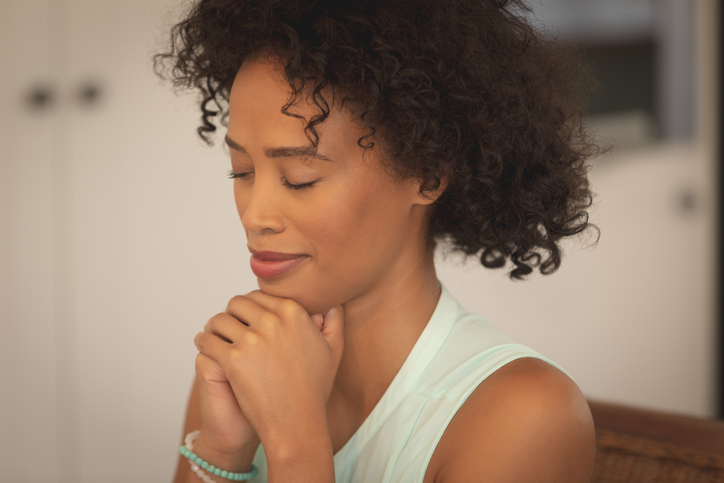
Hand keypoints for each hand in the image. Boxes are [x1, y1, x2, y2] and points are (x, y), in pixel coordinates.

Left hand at [194, 291, 344, 445]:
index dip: (251, 306)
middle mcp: (273, 321)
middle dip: (231, 313)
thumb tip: (330, 303)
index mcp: (294, 312)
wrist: (296, 421)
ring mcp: (252, 339)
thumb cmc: (313, 388)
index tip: (246, 318)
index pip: (260, 295)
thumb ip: (334, 321)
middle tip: (228, 326)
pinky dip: (203, 342)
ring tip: (214, 336)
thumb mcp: (333, 350)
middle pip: (237, 303)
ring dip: (214, 326)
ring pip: (219, 319)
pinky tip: (206, 347)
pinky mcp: (234, 359)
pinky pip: (207, 340)